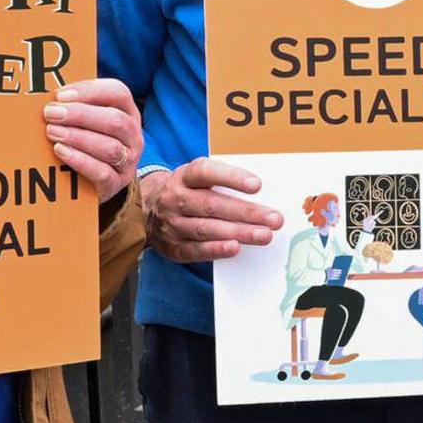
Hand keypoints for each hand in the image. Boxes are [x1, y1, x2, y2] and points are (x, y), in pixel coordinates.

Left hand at [40, 79, 143, 193]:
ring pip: (110, 148)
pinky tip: (60, 151)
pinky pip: (102, 172)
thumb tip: (50, 96)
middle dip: (80, 115)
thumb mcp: (87, 121)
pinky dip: (80, 160)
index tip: (60, 95)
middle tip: (51, 113)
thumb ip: (75, 105)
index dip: (89, 91)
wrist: (97, 180)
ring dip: (78, 138)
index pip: (118, 93)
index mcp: (128, 112)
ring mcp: (128, 161)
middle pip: (115, 120)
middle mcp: (133, 135)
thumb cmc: (87, 140)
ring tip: (52, 132)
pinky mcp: (117, 183)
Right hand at [138, 157, 282, 262]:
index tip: (257, 185)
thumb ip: (223, 181)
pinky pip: (195, 249)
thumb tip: (263, 192)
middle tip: (274, 219)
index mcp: (184, 176)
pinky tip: (236, 248)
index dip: (231, 178)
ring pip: (206, 228)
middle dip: (246, 212)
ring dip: (238, 232)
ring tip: (264, 235)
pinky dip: (216, 250)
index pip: (206, 172)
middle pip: (211, 204)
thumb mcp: (198, 179)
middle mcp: (174, 198)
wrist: (148, 211)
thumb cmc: (188, 192)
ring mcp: (171, 224)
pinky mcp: (173, 246)